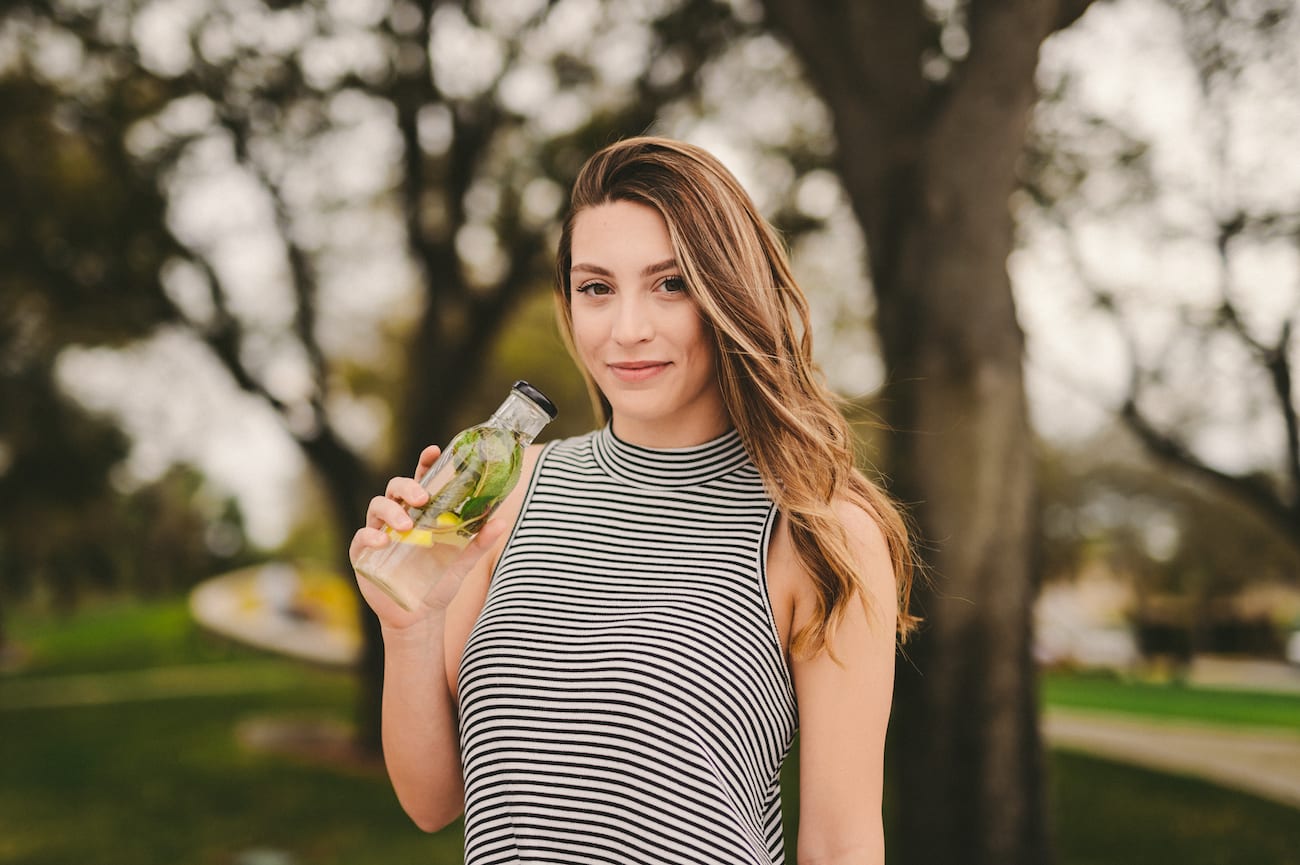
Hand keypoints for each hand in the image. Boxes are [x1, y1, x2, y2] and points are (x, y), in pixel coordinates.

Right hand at [349, 445, 502, 630]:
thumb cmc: (438, 583)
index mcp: (421, 513)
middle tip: (422, 497)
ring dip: (392, 511)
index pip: (421, 480)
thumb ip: (479, 542)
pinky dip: (371, 535)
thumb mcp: (462, 562)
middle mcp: (398, 517)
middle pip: (396, 487)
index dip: (425, 463)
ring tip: (407, 526)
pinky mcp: (363, 553)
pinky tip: (383, 541)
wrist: (418, 616)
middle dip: (408, 486)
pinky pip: (362, 536)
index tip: (434, 451)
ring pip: (377, 506)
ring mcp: (379, 532)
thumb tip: (502, 522)